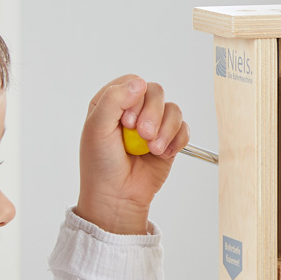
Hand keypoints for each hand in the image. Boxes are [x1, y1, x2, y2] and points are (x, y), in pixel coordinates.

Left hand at [75, 75, 190, 234]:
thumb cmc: (101, 164)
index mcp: (112, 102)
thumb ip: (113, 100)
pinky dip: (176, 141)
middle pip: (156, 92)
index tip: (128, 123)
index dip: (136, 99)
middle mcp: (134, 110)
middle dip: (153, 114)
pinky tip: (163, 154)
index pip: (133, 82)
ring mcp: (154, 125)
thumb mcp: (97, 128)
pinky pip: (184, 129)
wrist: (117, 197)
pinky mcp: (169, 140)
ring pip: (173, 110)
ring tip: (153, 150)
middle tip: (143, 136)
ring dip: (166, 130)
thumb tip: (139, 83)